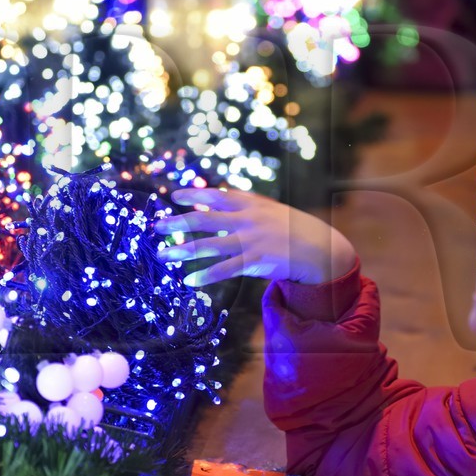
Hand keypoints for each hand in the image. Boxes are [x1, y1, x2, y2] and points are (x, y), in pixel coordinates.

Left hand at [155, 187, 356, 286]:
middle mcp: (247, 220)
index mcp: (250, 204)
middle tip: (157, 227)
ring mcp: (250, 241)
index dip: (193, 195)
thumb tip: (221, 194)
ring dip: (184, 251)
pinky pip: (225, 269)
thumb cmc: (292, 228)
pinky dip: (205, 275)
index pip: (216, 195)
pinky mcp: (255, 261)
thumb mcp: (269, 208)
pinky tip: (189, 281)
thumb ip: (245, 202)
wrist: (319, 247)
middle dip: (178, 223)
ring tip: (164, 257)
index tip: (173, 196)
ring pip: (210, 246)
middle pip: (205, 220)